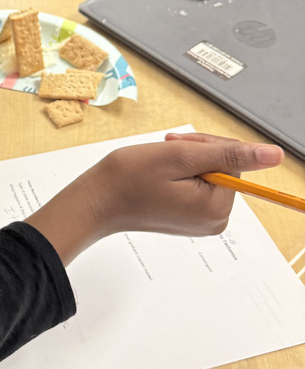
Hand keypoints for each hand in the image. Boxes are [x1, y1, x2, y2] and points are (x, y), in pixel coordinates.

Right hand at [26, 133, 283, 265]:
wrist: (95, 202)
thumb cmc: (128, 178)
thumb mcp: (180, 157)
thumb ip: (228, 154)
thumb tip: (274, 155)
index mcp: (217, 207)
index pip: (233, 159)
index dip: (204, 146)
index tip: (175, 147)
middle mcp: (216, 220)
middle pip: (224, 167)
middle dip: (196, 154)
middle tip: (164, 154)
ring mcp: (203, 222)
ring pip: (209, 174)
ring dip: (186, 163)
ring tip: (158, 167)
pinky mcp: (190, 218)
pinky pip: (197, 187)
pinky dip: (180, 175)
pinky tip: (159, 177)